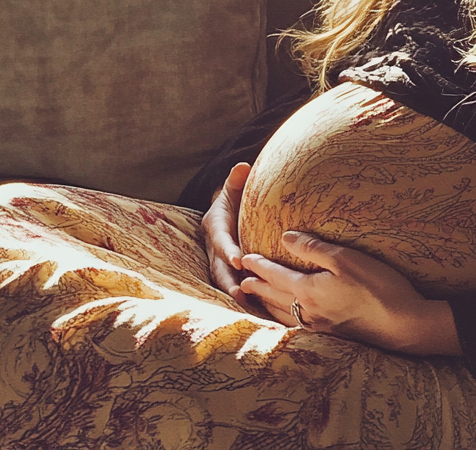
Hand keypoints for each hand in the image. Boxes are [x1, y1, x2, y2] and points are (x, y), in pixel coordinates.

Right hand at [201, 161, 251, 309]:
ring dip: (235, 294)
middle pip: (219, 268)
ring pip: (225, 281)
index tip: (237, 259)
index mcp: (215, 226)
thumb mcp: (234, 187)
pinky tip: (260, 310)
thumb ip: (236, 180)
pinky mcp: (230, 272)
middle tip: (240, 293)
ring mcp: (220, 261)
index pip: (220, 240)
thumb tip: (242, 167)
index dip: (227, 250)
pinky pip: (236, 286)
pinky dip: (246, 298)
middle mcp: (214, 247)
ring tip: (249, 306)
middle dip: (229, 281)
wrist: (229, 209)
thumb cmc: (236, 196)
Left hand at [240, 232, 462, 355]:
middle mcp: (308, 313)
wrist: (402, 323)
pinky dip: (282, 317)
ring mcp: (319, 327)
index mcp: (309, 292)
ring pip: (282, 315)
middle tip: (243, 281)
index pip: (276, 276)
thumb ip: (313, 248)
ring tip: (257, 297)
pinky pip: (295, 324)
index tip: (245, 258)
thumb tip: (285, 237)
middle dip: (257, 288)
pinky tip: (287, 316)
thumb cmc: (377, 286)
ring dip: (266, 304)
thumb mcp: (346, 258)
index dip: (260, 266)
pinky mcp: (331, 335)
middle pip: (274, 298)